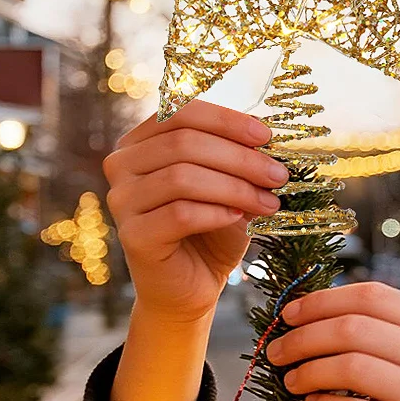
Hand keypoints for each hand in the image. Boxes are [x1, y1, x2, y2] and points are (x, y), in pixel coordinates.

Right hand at [103, 100, 290, 324]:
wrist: (192, 287)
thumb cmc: (211, 232)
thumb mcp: (227, 185)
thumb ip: (236, 157)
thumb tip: (269, 136)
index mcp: (141, 142)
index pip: (181, 112)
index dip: (227, 121)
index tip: (267, 137)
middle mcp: (122, 165)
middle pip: (184, 143)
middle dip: (240, 158)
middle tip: (277, 176)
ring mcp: (122, 200)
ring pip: (182, 177)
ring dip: (235, 187)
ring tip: (268, 202)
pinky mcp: (133, 235)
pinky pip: (180, 214)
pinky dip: (217, 212)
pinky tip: (239, 218)